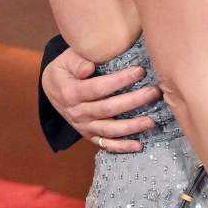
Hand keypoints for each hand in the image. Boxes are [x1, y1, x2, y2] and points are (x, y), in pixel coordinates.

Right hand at [41, 50, 160, 152]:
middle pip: (108, 109)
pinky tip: (138, 145)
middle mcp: (77, 112)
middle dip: (133, 101)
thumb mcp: (66, 60)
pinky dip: (121, 147)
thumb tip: (89, 68)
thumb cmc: (65, 70)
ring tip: (151, 121)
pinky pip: (106, 144)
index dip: (119, 80)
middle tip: (154, 92)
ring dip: (131, 126)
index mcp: (71, 93)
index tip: (139, 71)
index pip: (98, 88)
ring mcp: (84, 126)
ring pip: (109, 129)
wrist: (53, 90)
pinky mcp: (90, 135)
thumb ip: (77, 61)